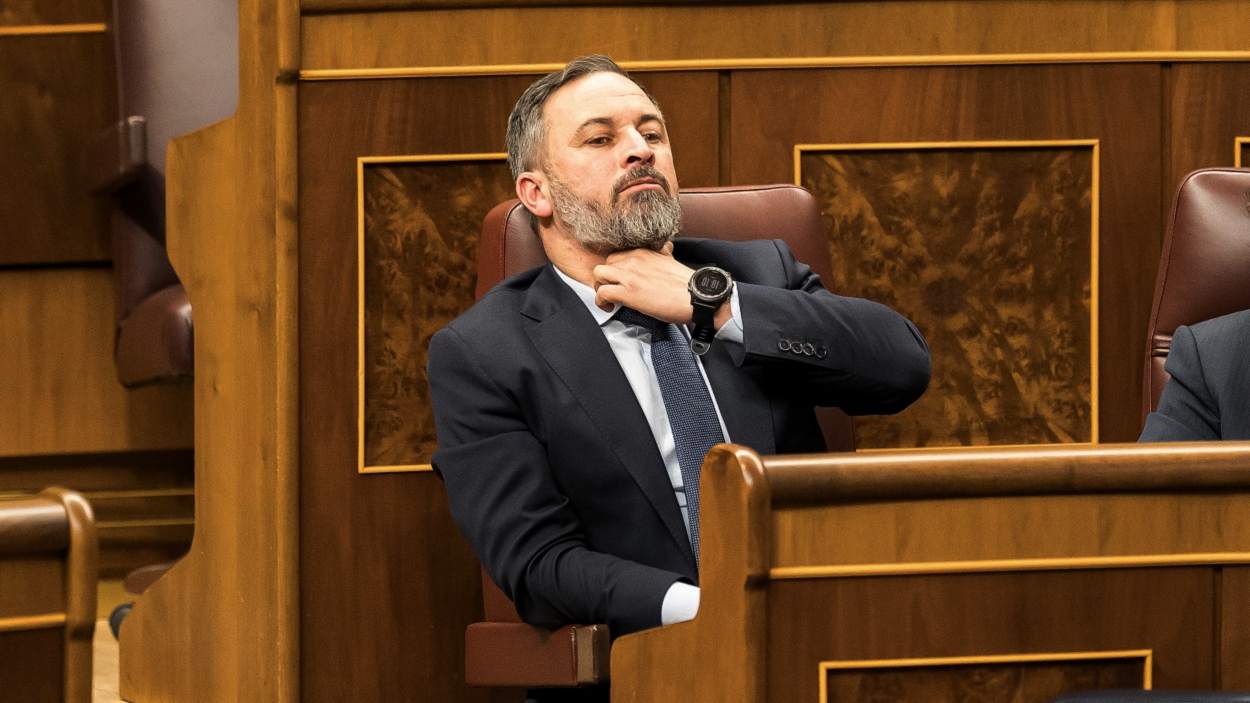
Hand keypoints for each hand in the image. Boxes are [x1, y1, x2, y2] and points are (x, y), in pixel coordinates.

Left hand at [592, 243, 732, 329]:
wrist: (697, 296)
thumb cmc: (687, 284)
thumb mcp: (672, 260)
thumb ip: (662, 254)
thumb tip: (664, 249)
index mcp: (644, 252)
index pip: (618, 255)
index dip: (616, 269)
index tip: (621, 280)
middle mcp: (634, 259)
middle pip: (605, 263)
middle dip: (607, 278)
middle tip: (614, 290)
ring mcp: (630, 275)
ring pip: (598, 274)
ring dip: (601, 287)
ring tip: (610, 299)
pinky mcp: (628, 292)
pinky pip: (602, 292)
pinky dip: (601, 301)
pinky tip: (610, 307)